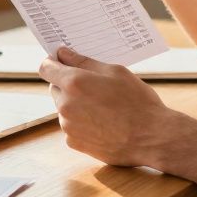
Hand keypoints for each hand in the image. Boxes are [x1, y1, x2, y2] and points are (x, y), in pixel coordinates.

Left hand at [38, 47, 178, 167]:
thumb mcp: (115, 71)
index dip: (53, 62)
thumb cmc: (137, 101)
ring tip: (103, 107)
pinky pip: (71, 126)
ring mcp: (68, 126)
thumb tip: (63, 53)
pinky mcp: (74, 142)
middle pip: (54, 87)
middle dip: (68, 84)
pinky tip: (102, 122)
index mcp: (74, 83)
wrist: (151, 138)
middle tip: (93, 86)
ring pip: (63, 108)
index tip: (62, 61)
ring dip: (75, 104)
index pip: (46, 67)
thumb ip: (84, 61)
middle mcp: (65, 105)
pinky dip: (81, 122)